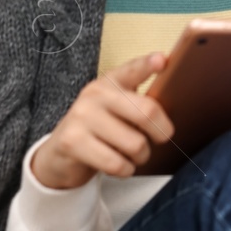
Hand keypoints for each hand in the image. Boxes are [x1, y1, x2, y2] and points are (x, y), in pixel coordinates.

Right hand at [32, 53, 174, 188]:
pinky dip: (125, 170)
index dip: (148, 65)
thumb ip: (141, 103)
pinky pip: (116, 163)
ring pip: (135, 144)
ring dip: (142, 156)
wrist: (60, 153)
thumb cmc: (101, 129)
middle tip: (161, 139)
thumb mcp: (118, 109)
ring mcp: (81, 116)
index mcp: (111, 81)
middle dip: (162, 132)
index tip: (162, 61)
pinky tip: (121, 165)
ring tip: (136, 155)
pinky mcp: (72, 141)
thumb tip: (170, 115)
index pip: (133, 69)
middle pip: (146, 112)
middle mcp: (95, 94)